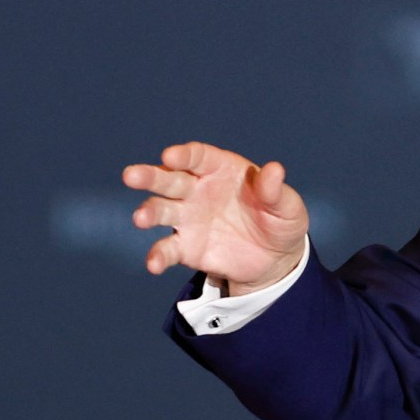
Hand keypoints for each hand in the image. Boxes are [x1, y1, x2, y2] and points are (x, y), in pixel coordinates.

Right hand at [122, 141, 308, 291]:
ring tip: (140, 219)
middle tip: (130, 176)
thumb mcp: (288, 207)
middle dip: (149, 176)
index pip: (197, 157)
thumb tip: (274, 170)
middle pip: (169, 178)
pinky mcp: (185, 247)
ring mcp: (187, 218)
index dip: (183, 155)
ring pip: (160, 210)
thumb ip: (276, 190)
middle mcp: (197, 189)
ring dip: (148, 212)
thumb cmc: (280, 221)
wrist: (273, 259)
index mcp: (221, 170)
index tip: (169, 156)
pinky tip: (153, 264)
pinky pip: (167, 250)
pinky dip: (157, 256)